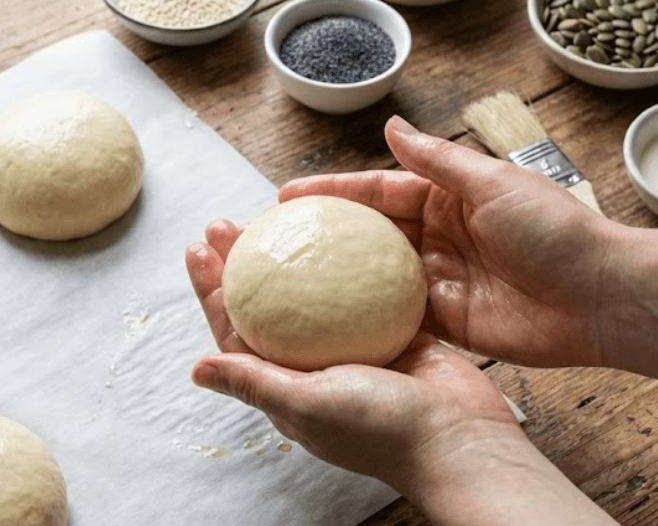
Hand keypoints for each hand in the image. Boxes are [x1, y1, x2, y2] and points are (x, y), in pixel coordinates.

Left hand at [185, 220, 517, 484]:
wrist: (462, 440)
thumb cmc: (382, 430)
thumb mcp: (306, 404)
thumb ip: (253, 381)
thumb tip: (195, 370)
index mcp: (288, 387)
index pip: (237, 331)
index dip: (214, 290)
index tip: (198, 248)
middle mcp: (316, 367)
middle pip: (270, 305)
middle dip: (245, 263)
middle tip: (226, 222)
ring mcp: (356, 348)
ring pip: (313, 294)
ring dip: (293, 257)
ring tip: (275, 216)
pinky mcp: (396, 332)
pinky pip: (366, 291)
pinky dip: (350, 263)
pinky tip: (341, 229)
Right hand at [279, 117, 617, 367]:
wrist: (601, 297)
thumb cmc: (557, 231)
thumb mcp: (493, 182)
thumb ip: (438, 159)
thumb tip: (391, 125)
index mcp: (447, 196)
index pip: (377, 189)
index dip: (332, 192)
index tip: (286, 196)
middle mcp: (437, 235)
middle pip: (367, 233)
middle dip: (322, 236)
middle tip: (271, 242)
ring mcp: (439, 279)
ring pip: (373, 276)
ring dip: (333, 278)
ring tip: (283, 281)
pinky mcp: (447, 320)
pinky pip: (395, 317)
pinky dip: (362, 317)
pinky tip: (324, 319)